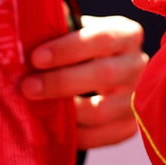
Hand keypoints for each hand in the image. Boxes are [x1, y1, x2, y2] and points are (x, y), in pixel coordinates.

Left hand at [21, 14, 146, 148]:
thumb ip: (60, 29)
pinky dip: (75, 135)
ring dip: (66, 112)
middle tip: (28, 86)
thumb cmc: (82, 50)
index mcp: (126, 34)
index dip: (68, 48)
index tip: (36, 57)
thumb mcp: (78, 32)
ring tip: (38, 110)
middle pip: (103, 75)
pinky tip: (55, 127)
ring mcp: (138, 98)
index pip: (102, 38)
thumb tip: (31, 27)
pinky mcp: (130, 127)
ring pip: (102, 111)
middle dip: (61, 82)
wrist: (104, 76)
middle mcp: (137, 65)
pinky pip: (102, 136)